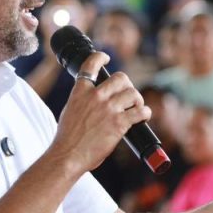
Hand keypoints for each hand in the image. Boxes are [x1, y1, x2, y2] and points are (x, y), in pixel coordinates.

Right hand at [52, 52, 150, 171]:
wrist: (68, 155)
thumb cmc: (67, 138)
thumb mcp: (70, 110)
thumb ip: (82, 100)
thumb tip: (92, 99)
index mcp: (80, 91)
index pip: (91, 64)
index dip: (101, 57)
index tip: (106, 58)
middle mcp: (95, 96)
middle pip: (121, 78)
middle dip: (127, 86)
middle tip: (128, 97)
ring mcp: (108, 109)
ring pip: (133, 93)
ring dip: (137, 100)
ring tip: (136, 108)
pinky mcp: (119, 123)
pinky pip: (141, 111)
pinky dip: (145, 113)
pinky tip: (143, 116)